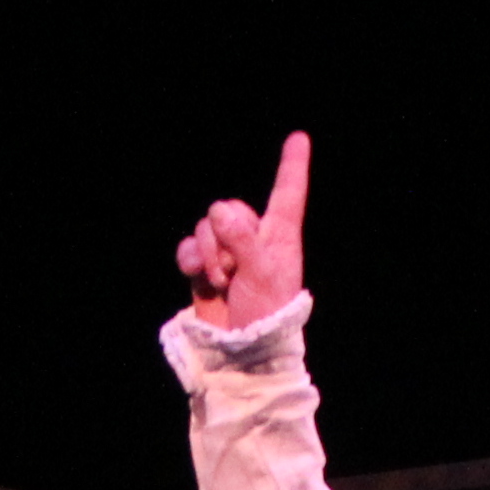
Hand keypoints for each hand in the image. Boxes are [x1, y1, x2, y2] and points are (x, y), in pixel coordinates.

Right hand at [174, 130, 313, 329]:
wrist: (240, 350)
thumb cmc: (264, 315)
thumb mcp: (262, 275)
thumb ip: (243, 239)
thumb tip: (218, 212)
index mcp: (280, 237)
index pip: (288, 194)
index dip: (292, 166)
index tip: (299, 138)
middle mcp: (254, 239)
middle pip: (229, 208)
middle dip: (224, 236)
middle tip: (232, 271)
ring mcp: (228, 252)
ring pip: (206, 226)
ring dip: (209, 253)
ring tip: (220, 282)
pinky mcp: (205, 267)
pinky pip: (190, 244)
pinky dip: (190, 256)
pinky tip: (195, 273)